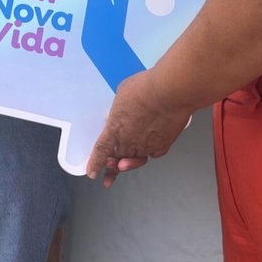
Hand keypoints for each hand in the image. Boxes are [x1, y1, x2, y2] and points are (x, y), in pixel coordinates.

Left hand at [87, 69, 194, 187]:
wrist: (169, 92)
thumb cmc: (146, 89)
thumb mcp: (122, 94)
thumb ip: (120, 108)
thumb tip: (122, 110)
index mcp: (115, 128)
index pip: (101, 150)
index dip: (95, 163)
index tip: (92, 173)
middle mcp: (129, 141)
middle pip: (118, 158)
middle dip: (114, 163)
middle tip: (112, 164)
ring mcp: (146, 146)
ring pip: (135, 159)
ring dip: (130, 162)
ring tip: (126, 164)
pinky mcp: (162, 146)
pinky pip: (153, 153)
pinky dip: (150, 151)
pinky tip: (150, 146)